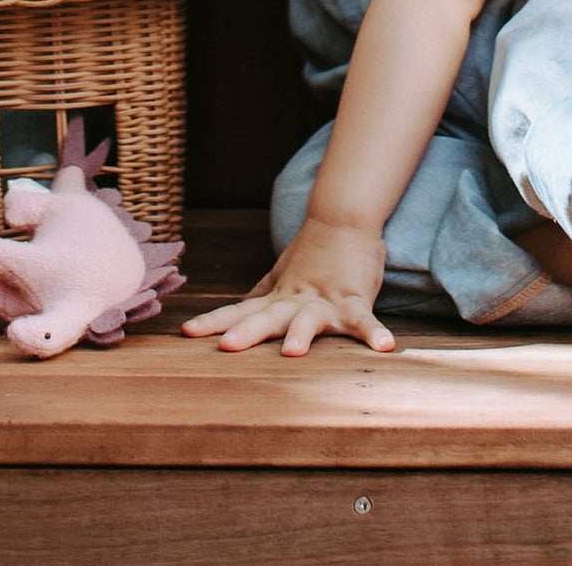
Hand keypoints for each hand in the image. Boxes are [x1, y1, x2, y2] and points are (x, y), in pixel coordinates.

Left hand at [180, 217, 394, 355]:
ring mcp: (324, 299)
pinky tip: (385, 348)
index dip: (214, 322)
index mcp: (276, 298)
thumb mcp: (280, 277)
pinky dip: (374, 332)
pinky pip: (364, 319)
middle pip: (267, 317)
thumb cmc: (312, 253)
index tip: (187, 333)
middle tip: (227, 347)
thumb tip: (234, 314)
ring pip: (310, 317)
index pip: (239, 311)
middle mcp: (295, 299)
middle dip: (247, 333)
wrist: (343, 218)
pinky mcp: (353, 299)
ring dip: (302, 333)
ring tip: (294, 353)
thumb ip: (259, 297)